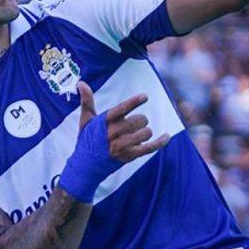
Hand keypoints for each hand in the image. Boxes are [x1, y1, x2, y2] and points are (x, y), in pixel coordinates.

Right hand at [59, 82, 169, 201]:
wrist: (86, 165)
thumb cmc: (87, 139)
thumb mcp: (85, 120)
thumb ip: (87, 101)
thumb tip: (81, 83)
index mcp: (104, 121)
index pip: (121, 109)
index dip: (133, 102)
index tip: (145, 97)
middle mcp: (113, 133)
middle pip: (138, 120)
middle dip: (141, 120)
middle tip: (135, 123)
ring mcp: (122, 146)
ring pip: (145, 133)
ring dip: (146, 131)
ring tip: (139, 133)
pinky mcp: (129, 156)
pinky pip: (149, 148)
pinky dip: (160, 142)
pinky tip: (167, 136)